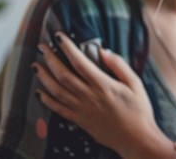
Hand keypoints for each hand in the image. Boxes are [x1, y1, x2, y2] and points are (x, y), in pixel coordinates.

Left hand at [33, 32, 171, 157]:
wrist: (136, 138)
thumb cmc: (139, 110)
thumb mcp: (135, 84)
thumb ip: (120, 66)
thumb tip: (104, 52)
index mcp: (103, 85)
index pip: (79, 62)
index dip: (67, 48)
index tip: (59, 37)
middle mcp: (89, 96)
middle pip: (63, 75)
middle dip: (50, 59)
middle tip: (42, 47)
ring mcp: (82, 109)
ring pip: (56, 91)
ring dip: (44, 77)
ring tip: (36, 65)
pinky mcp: (79, 120)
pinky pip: (58, 109)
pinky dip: (46, 100)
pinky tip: (39, 92)